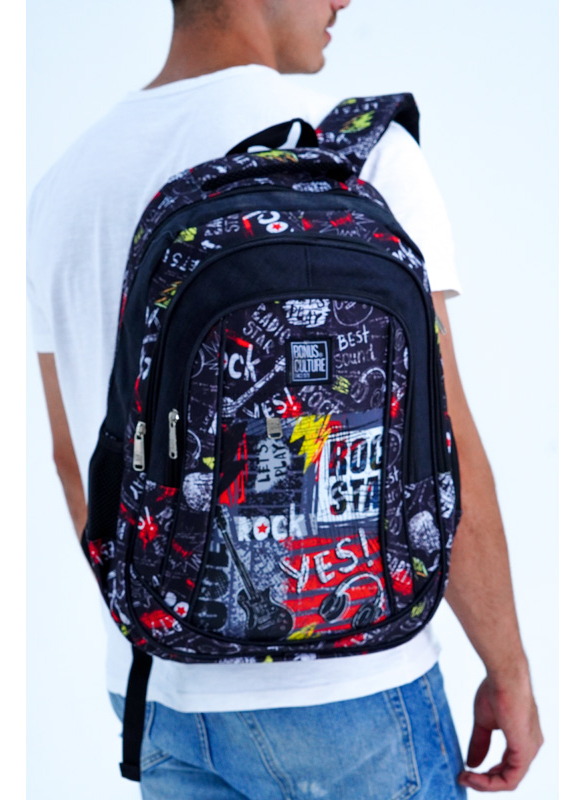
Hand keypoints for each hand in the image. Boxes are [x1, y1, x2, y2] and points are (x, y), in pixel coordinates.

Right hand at [458, 674, 542, 791]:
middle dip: (484, 781)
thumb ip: (480, 743)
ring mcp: (529, 751)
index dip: (487, 773)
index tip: (465, 771)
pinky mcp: (524, 752)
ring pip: (509, 781)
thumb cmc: (496, 690)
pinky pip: (509, 779)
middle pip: (508, 776)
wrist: (504, 676)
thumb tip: (471, 763)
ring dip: (485, 784)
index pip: (507, 766)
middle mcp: (531, 748)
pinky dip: (490, 782)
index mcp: (523, 739)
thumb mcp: (484, 722)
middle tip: (462, 778)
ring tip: (465, 778)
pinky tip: (473, 776)